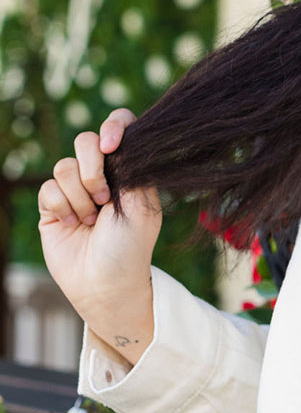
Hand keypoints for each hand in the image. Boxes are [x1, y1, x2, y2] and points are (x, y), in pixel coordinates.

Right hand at [37, 109, 159, 360]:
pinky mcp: (53, 207)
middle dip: (92, 169)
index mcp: (129, 172)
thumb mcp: (142, 207)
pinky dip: (62, 207)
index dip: (114, 127)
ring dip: (80, 197)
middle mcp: (102, 177)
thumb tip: (117, 139)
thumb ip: (131, 169)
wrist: (105, 285)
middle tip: (104, 199)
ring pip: (64, 166)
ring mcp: (76, 191)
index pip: (120, 128)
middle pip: (86, 141)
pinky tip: (74, 226)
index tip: (112, 146)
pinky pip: (48, 188)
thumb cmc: (130, 249)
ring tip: (91, 221)